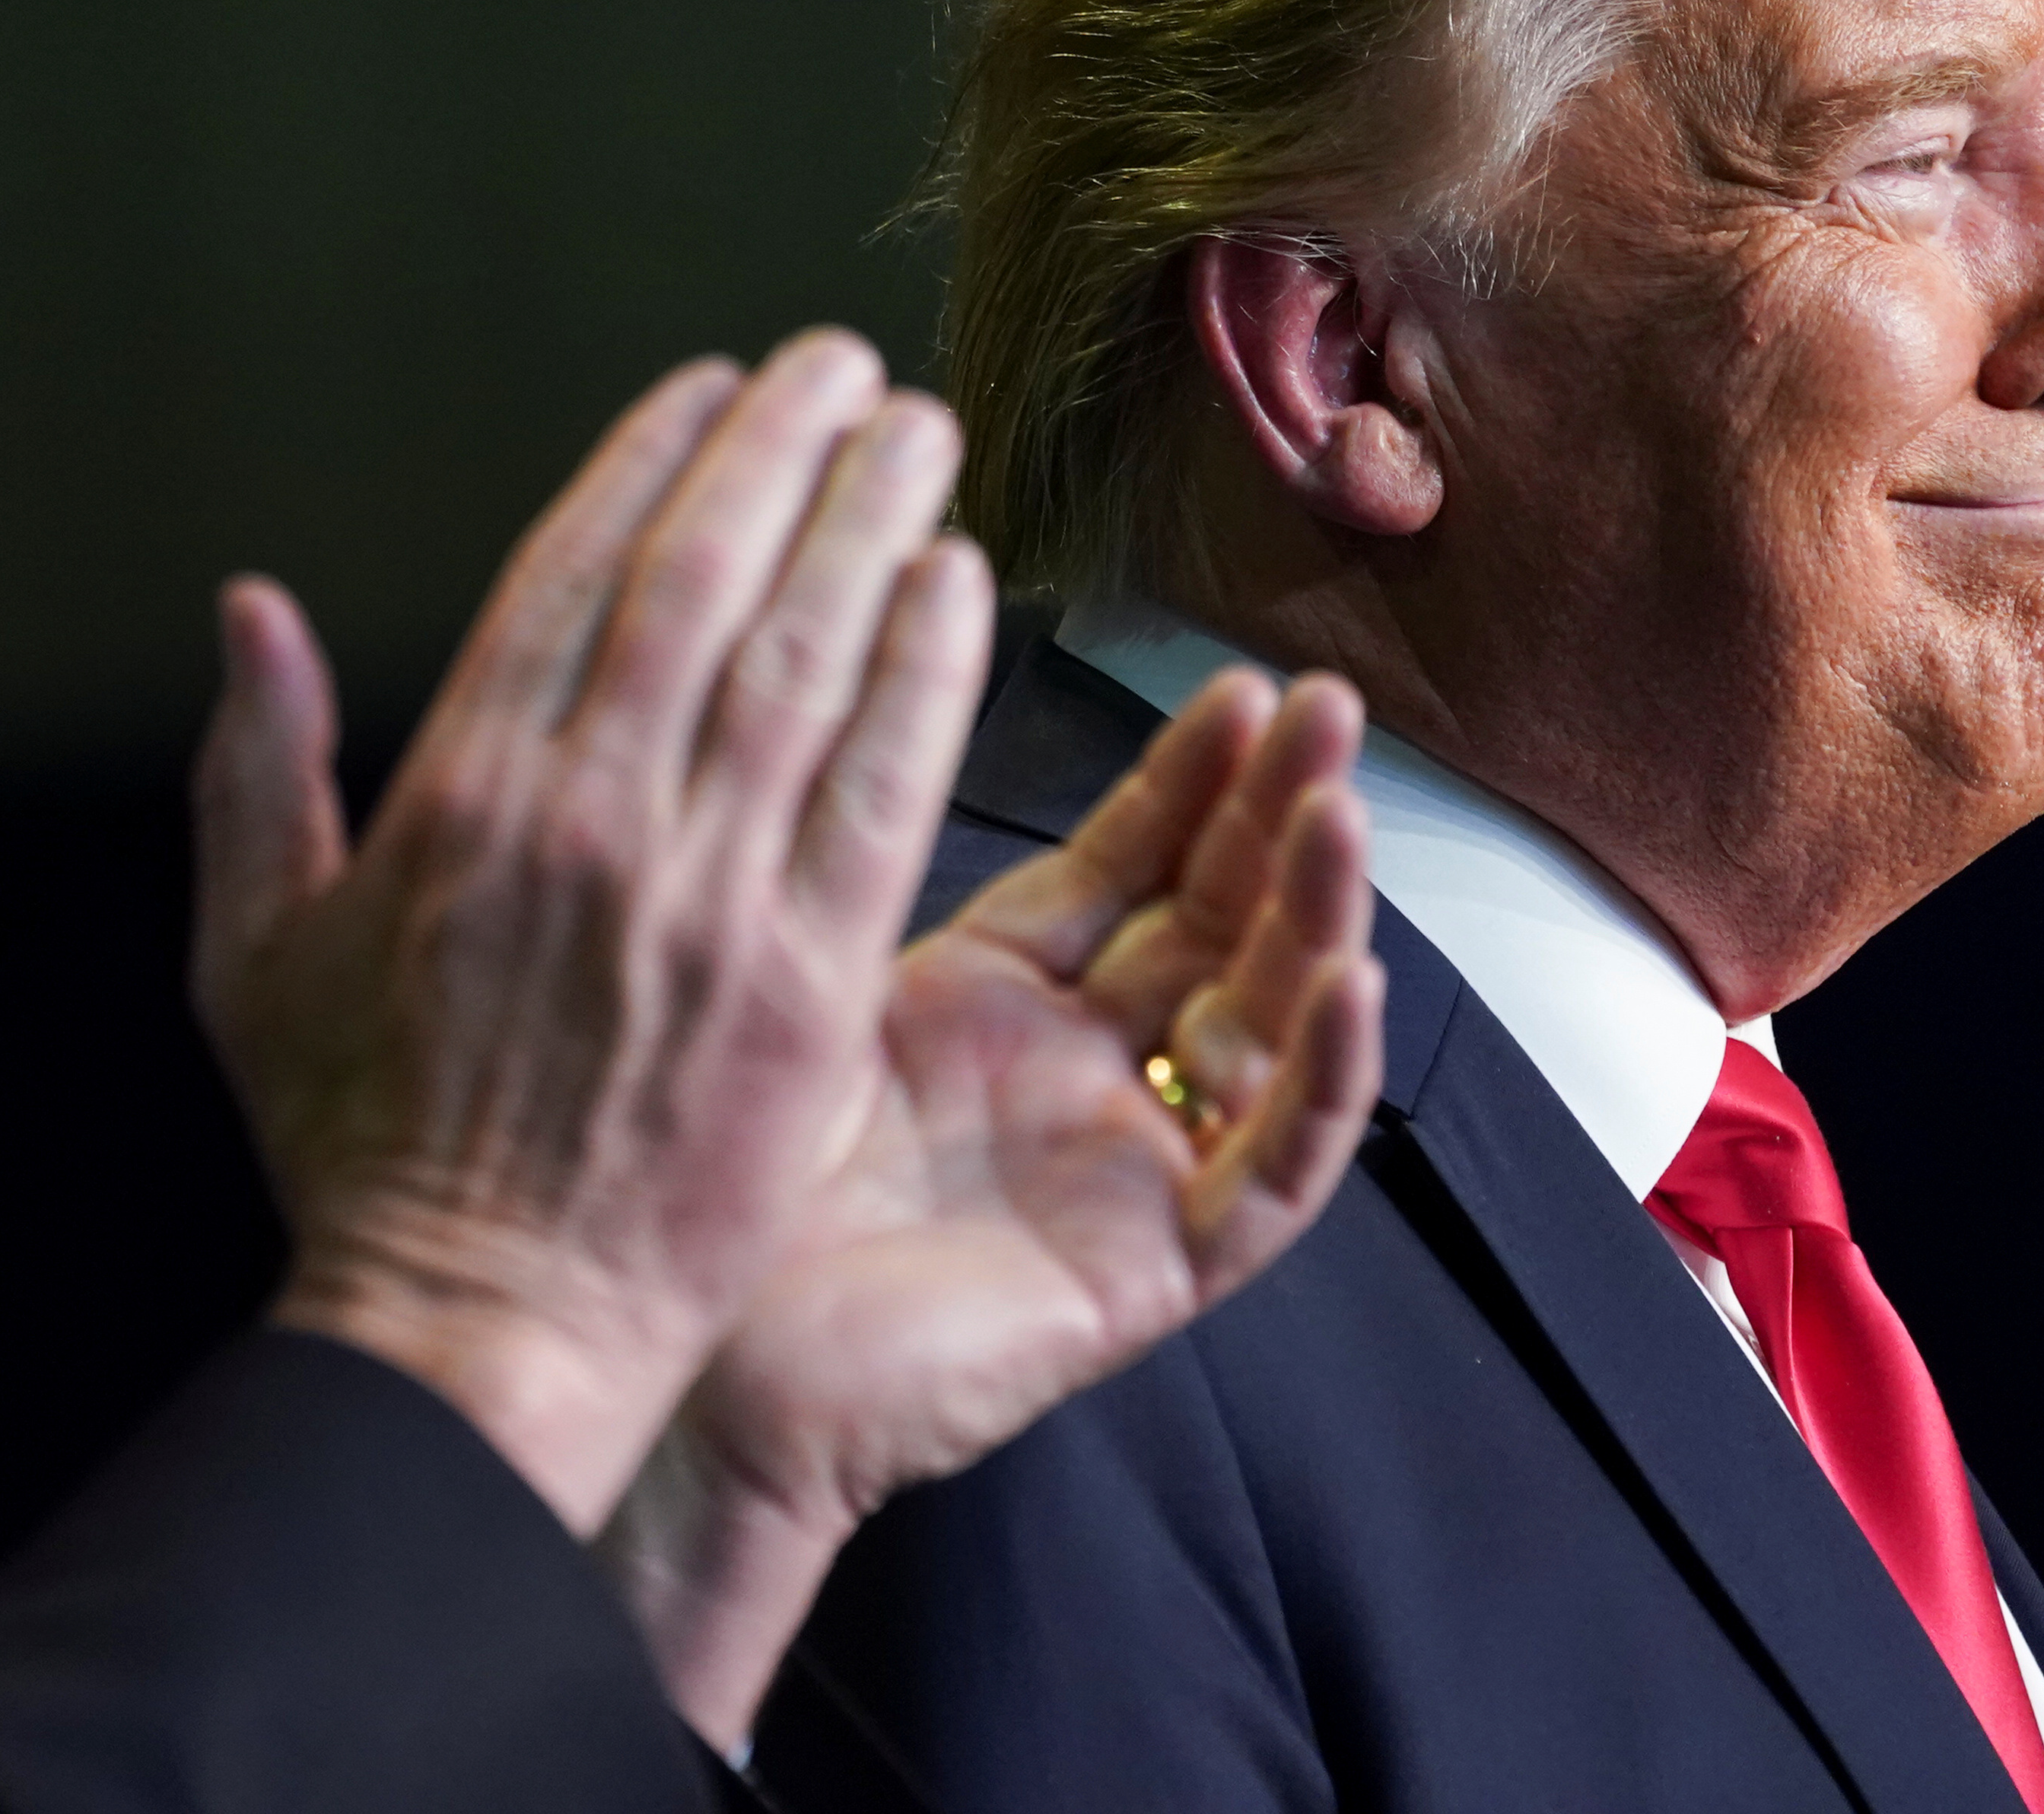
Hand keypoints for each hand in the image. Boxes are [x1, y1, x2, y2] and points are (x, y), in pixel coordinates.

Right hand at [192, 333, 992, 1534]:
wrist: (476, 1330)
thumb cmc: (365, 1152)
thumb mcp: (250, 951)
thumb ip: (252, 767)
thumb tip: (248, 610)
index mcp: (457, 799)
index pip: (570, 575)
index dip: (650, 460)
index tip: (713, 387)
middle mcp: (585, 822)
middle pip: (700, 582)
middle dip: (781, 451)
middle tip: (845, 370)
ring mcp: (700, 899)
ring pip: (801, 659)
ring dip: (869, 525)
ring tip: (917, 435)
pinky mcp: (803, 985)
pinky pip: (878, 791)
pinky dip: (922, 674)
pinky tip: (956, 584)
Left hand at [596, 664, 1386, 1744]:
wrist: (694, 1358)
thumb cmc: (726, 1178)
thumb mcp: (825, 982)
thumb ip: (886, 856)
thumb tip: (898, 685)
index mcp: (999, 999)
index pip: (1131, 866)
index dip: (1191, 778)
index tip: (1240, 686)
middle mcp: (1081, 1074)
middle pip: (1217, 925)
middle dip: (1277, 814)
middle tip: (1327, 709)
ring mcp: (1127, 1168)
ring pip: (1268, 1031)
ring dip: (1314, 919)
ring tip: (1339, 814)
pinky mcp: (1155, 1268)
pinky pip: (1273, 1177)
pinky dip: (1322, 1083)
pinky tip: (1349, 985)